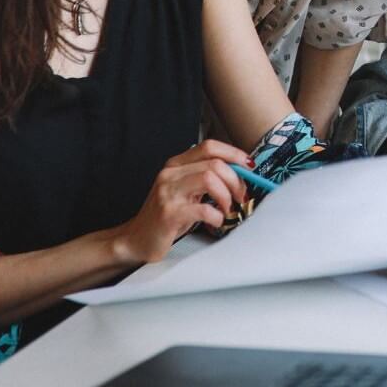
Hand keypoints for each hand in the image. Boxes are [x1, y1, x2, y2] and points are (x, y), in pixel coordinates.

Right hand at [113, 140, 250, 263]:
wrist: (136, 239)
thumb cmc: (168, 215)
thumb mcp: (186, 191)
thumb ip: (207, 178)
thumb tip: (241, 172)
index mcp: (176, 164)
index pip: (209, 146)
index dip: (234, 154)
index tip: (249, 166)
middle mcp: (170, 174)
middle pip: (214, 164)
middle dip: (236, 181)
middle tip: (240, 197)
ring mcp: (168, 193)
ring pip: (210, 180)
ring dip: (227, 196)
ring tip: (227, 209)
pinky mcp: (169, 214)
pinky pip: (203, 209)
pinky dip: (217, 216)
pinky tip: (216, 222)